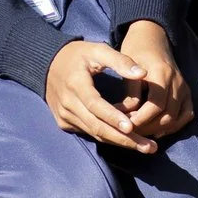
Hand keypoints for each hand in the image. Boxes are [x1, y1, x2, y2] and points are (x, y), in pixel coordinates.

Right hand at [44, 24, 191, 153]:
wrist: (48, 65)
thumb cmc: (78, 55)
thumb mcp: (98, 50)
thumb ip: (120, 61)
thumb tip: (142, 73)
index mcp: (75, 84)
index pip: (95, 105)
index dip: (113, 117)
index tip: (132, 127)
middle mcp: (67, 104)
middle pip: (97, 126)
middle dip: (124, 139)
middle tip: (150, 147)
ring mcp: (64, 116)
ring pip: (95, 133)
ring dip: (120, 142)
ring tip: (145, 147)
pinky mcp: (64, 123)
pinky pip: (89, 132)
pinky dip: (108, 136)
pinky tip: (128, 140)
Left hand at [116, 20, 194, 138]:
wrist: (153, 36)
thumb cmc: (136, 50)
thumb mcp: (128, 66)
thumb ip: (130, 92)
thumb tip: (125, 116)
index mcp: (162, 74)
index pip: (156, 105)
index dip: (141, 119)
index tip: (125, 126)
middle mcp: (177, 82)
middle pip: (167, 116)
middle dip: (148, 128)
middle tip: (130, 133)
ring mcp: (184, 87)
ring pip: (177, 118)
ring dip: (159, 129)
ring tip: (141, 133)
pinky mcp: (187, 91)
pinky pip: (187, 114)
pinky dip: (175, 126)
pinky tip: (159, 131)